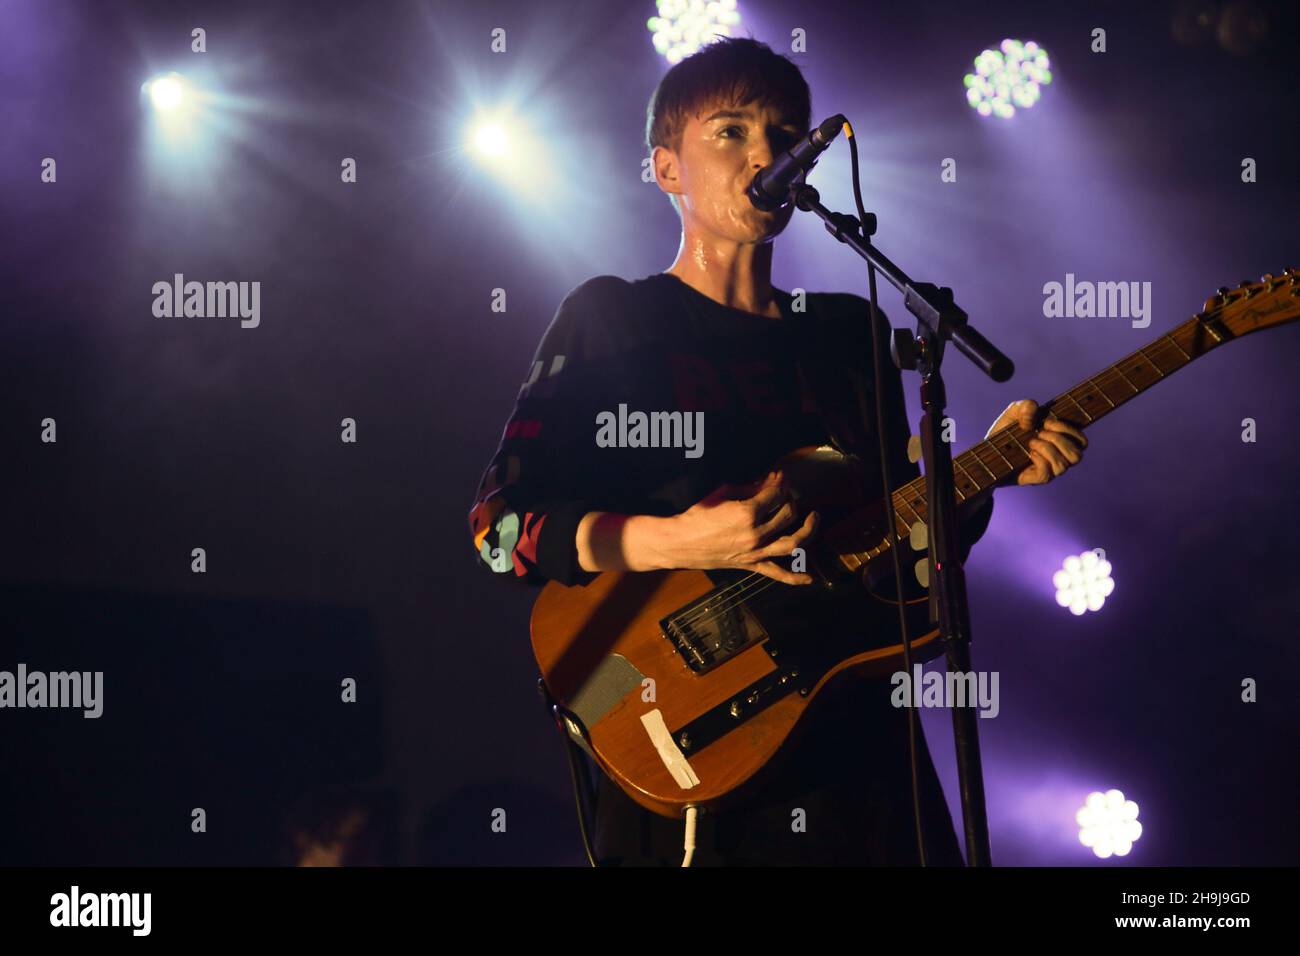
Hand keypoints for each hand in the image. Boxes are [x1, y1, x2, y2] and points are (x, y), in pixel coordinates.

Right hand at [664, 470, 819, 584]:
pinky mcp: (750, 565)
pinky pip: (776, 574)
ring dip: (808, 529)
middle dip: (791, 500)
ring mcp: (755, 552)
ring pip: (792, 542)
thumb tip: (772, 479)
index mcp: (747, 512)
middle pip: (788, 514)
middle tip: (787, 494)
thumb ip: (750, 487)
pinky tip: (809, 578)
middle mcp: (755, 533)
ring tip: (814, 517)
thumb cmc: (698, 515)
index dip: (780, 484)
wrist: (680, 542)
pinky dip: (795, 578)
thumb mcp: (722, 493)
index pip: (776, 495)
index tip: (779, 479)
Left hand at [985, 399, 1087, 486]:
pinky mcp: (1036, 479)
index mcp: (1060, 442)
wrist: (987, 452)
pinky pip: (1047, 474)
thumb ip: (1025, 406)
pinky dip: (1039, 459)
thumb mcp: (1013, 413)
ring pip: (1064, 466)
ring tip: (1032, 442)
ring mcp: (1048, 470)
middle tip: (1040, 432)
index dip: (1071, 431)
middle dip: (1059, 439)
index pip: (1082, 441)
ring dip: (1048, 449)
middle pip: (1077, 455)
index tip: (1048, 422)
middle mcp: (1058, 457)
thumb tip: (1033, 412)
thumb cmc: (1005, 433)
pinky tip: (1028, 452)